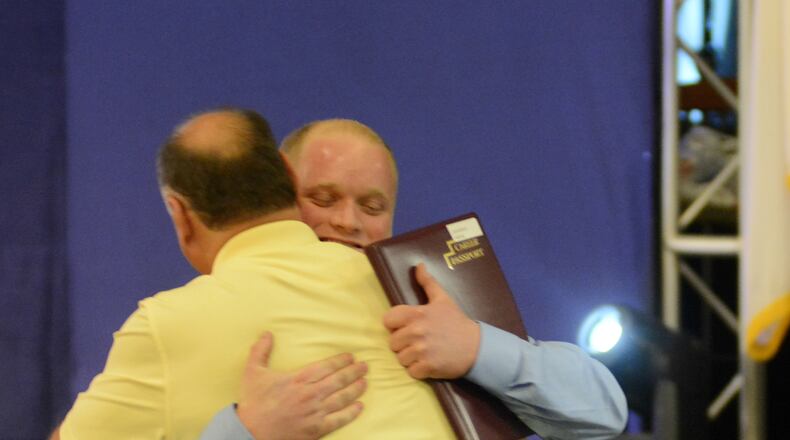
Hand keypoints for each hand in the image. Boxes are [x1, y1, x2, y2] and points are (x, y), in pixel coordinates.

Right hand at [236, 332, 367, 439]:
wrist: (250, 432)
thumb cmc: (253, 402)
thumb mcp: (253, 372)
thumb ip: (260, 351)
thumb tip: (267, 333)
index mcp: (298, 379)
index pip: (326, 367)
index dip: (341, 361)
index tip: (350, 357)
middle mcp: (310, 394)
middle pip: (339, 381)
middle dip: (354, 372)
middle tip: (365, 367)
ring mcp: (314, 413)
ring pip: (342, 399)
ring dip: (355, 390)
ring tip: (365, 383)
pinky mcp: (315, 429)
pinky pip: (338, 420)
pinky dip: (351, 413)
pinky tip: (359, 407)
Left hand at [382, 263, 480, 378]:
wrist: (477, 347)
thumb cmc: (457, 322)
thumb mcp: (443, 299)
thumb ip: (428, 282)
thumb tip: (418, 265)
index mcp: (416, 313)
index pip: (388, 320)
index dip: (395, 325)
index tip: (406, 327)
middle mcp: (416, 331)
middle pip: (392, 342)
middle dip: (403, 343)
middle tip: (419, 341)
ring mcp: (421, 350)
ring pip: (400, 358)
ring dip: (410, 358)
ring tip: (424, 352)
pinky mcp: (427, 367)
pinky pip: (411, 371)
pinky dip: (418, 370)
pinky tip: (429, 363)